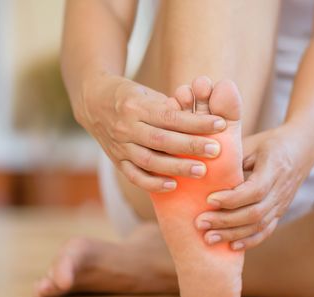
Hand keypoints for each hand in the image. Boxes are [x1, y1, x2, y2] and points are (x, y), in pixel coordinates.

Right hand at [74, 73, 226, 191]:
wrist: (93, 102)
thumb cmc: (130, 96)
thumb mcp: (147, 93)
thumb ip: (169, 107)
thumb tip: (199, 117)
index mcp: (136, 106)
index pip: (170, 117)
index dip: (196, 122)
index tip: (220, 125)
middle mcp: (126, 127)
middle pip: (162, 140)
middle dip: (191, 146)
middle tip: (216, 151)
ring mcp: (120, 146)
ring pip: (149, 160)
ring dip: (176, 167)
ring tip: (201, 171)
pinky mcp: (116, 160)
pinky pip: (134, 175)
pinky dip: (152, 183)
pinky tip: (172, 186)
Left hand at [195, 125, 313, 249]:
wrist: (301, 148)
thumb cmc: (270, 143)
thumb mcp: (252, 143)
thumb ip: (233, 158)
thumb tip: (204, 171)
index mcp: (275, 168)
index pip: (254, 190)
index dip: (231, 199)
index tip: (208, 200)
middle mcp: (281, 190)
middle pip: (255, 213)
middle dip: (225, 221)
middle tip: (199, 223)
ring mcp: (282, 204)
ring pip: (259, 226)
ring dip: (232, 234)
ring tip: (208, 238)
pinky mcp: (280, 212)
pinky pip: (266, 231)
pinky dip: (249, 241)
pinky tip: (231, 246)